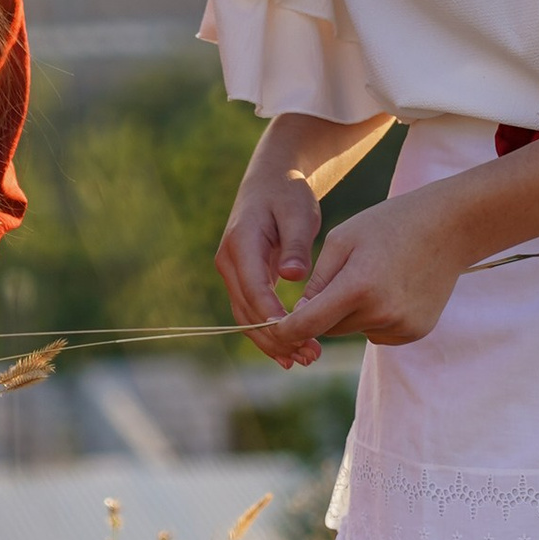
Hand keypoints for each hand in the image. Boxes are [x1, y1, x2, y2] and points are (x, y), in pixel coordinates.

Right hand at [217, 162, 324, 364]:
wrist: (272, 181)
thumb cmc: (289, 194)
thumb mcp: (299, 213)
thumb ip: (296, 244)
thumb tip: (293, 275)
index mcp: (241, 242)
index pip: (254, 288)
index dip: (273, 316)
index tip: (299, 335)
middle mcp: (229, 261)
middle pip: (247, 310)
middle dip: (276, 337)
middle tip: (309, 355)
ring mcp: (232, 272)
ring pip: (246, 317)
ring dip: (273, 342)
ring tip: (304, 359)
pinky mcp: (242, 279)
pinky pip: (252, 312)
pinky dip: (268, 333)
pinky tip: (290, 352)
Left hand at [243, 187, 468, 366]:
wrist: (450, 227)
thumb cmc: (389, 224)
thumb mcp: (342, 240)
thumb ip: (316, 281)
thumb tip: (297, 318)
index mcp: (357, 286)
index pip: (307, 324)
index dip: (284, 329)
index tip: (271, 327)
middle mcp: (381, 313)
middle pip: (328, 328)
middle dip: (321, 311)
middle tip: (338, 277)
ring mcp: (402, 326)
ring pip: (353, 330)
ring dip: (349, 313)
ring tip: (372, 275)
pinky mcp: (416, 331)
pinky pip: (377, 332)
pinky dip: (374, 317)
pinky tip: (390, 287)